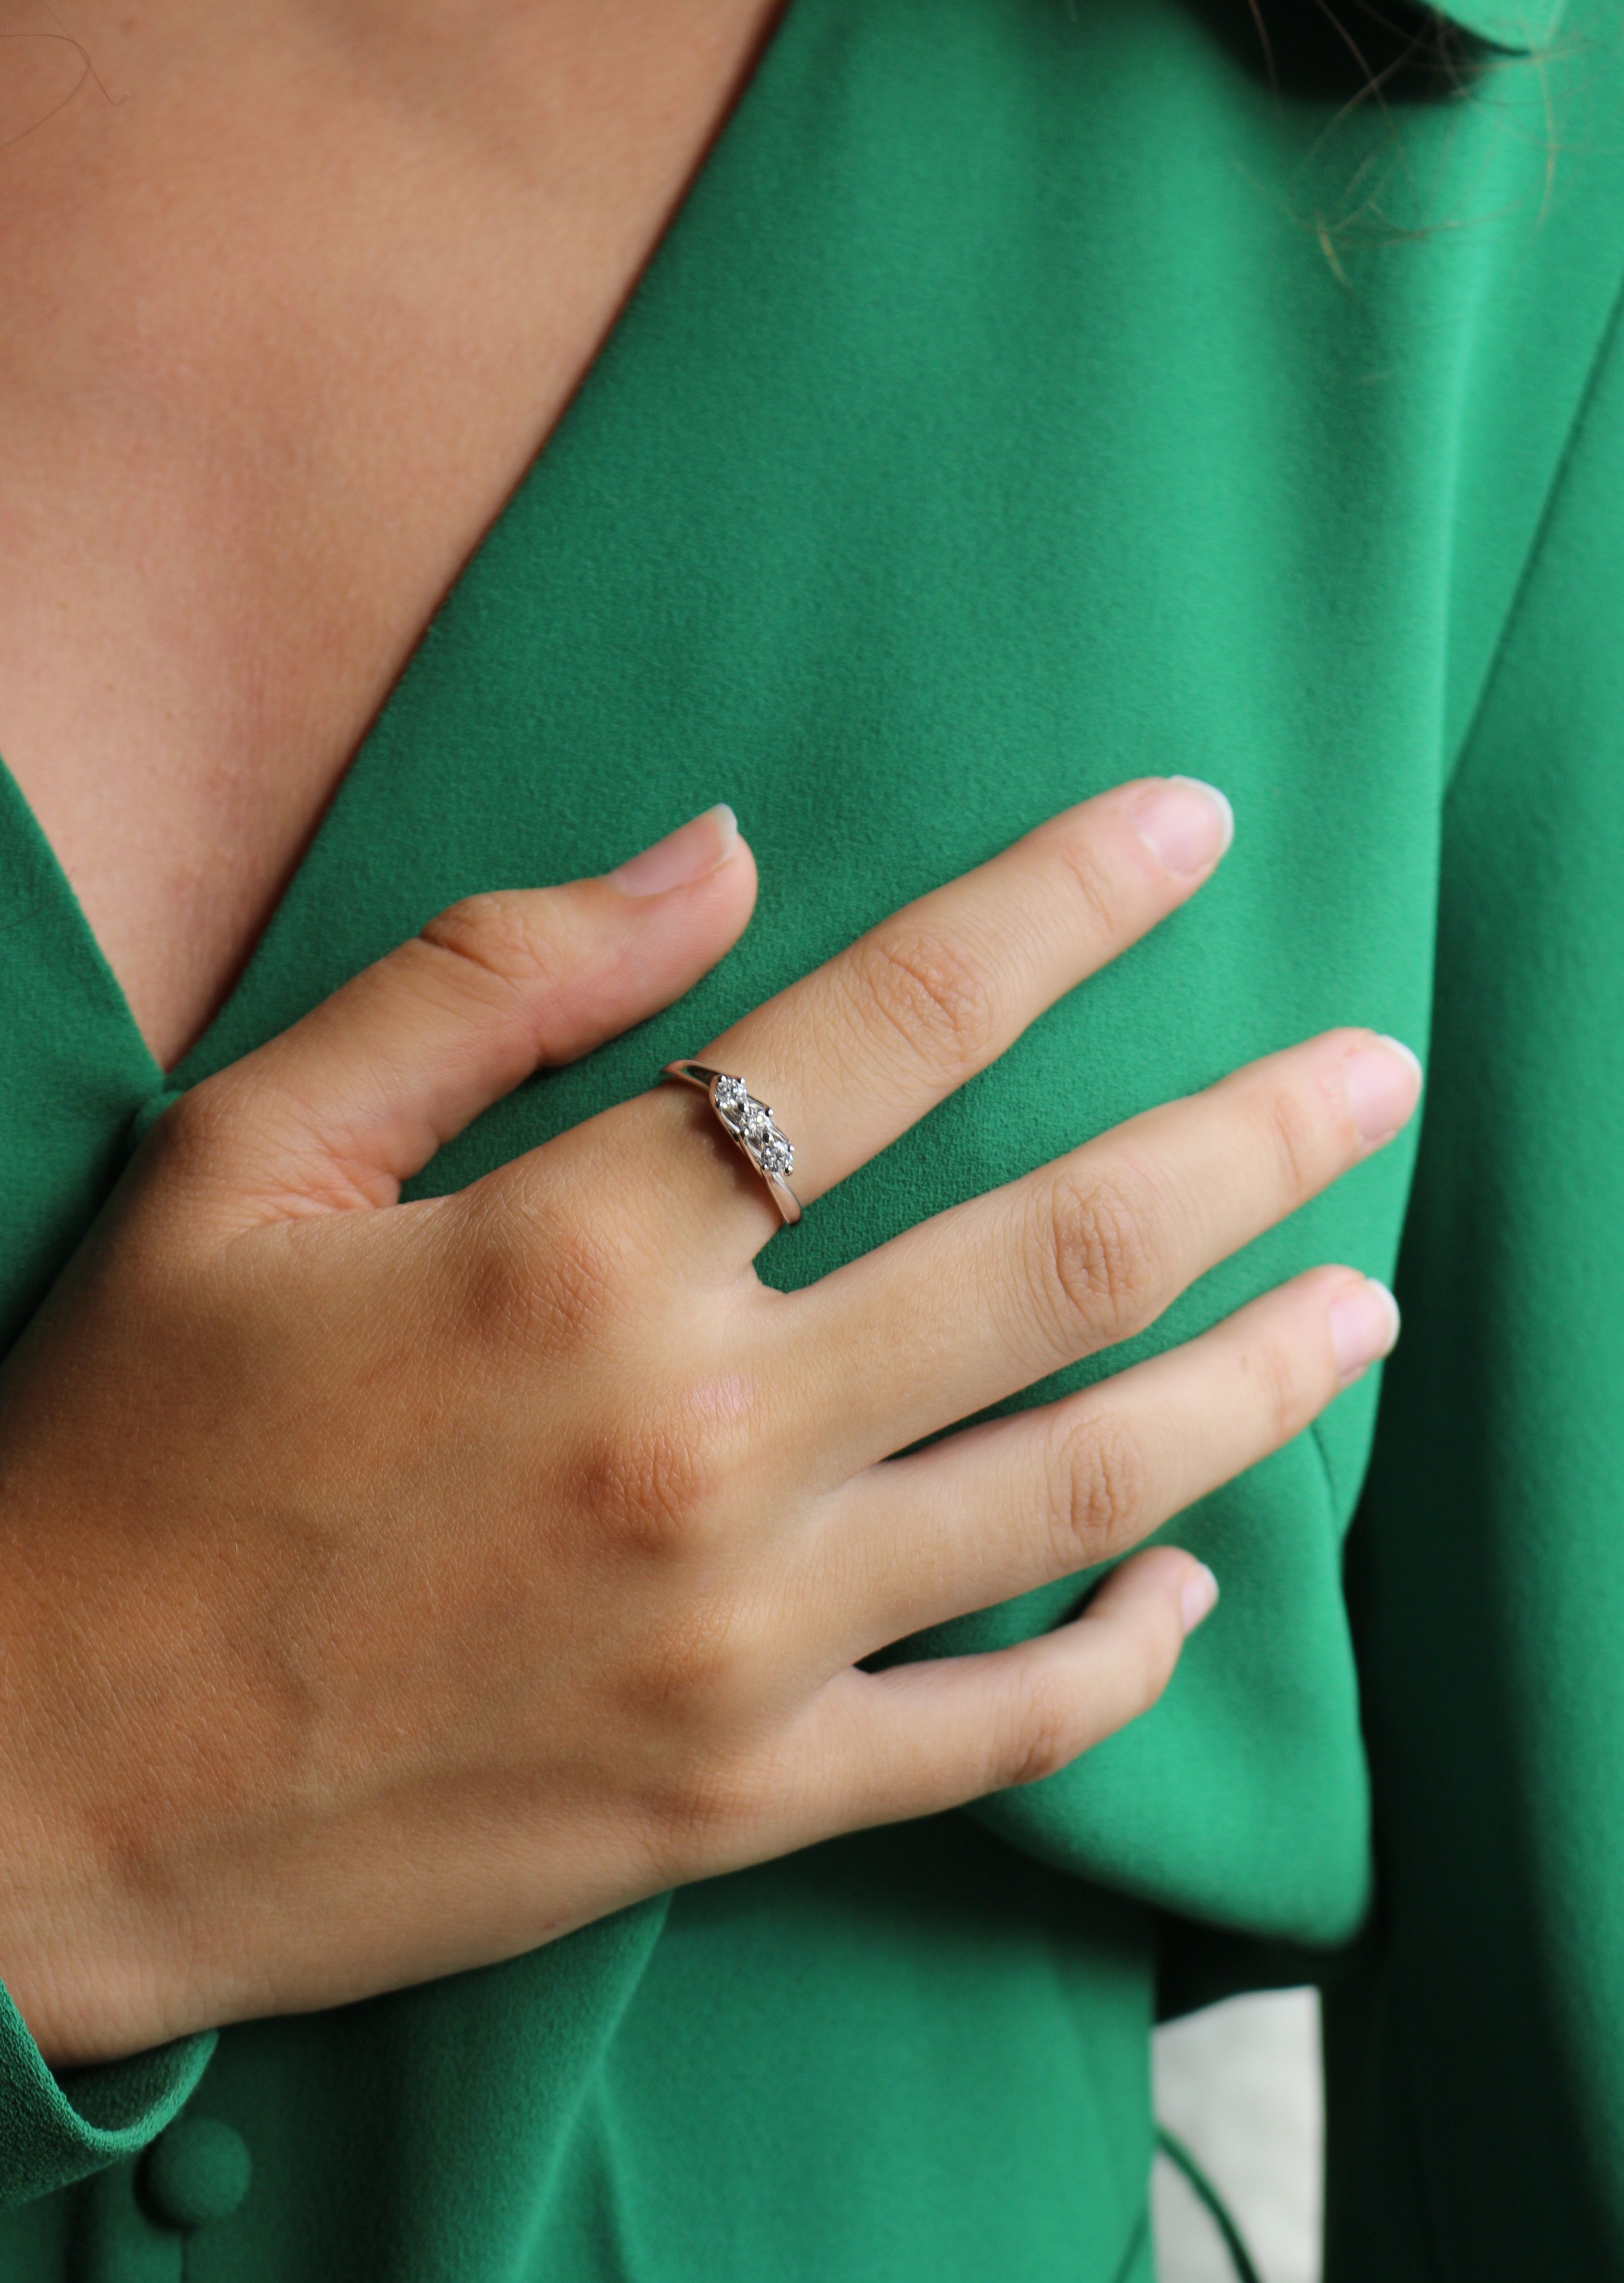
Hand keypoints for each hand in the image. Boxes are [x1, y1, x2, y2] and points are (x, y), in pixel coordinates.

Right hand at [0, 785, 1415, 2065]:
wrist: (28, 1783)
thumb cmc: (122, 1449)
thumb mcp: (242, 1159)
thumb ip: (487, 982)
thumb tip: (719, 855)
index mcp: (574, 1255)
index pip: (891, 1024)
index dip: (1062, 906)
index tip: (1188, 833)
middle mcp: (697, 1438)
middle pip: (1059, 1251)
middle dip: (1253, 1141)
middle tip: (1377, 1076)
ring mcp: (737, 1637)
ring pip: (1085, 1482)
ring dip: (1258, 1378)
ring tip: (1367, 1307)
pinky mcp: (734, 1798)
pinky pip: (1000, 1724)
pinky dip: (1126, 1654)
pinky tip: (1200, 1581)